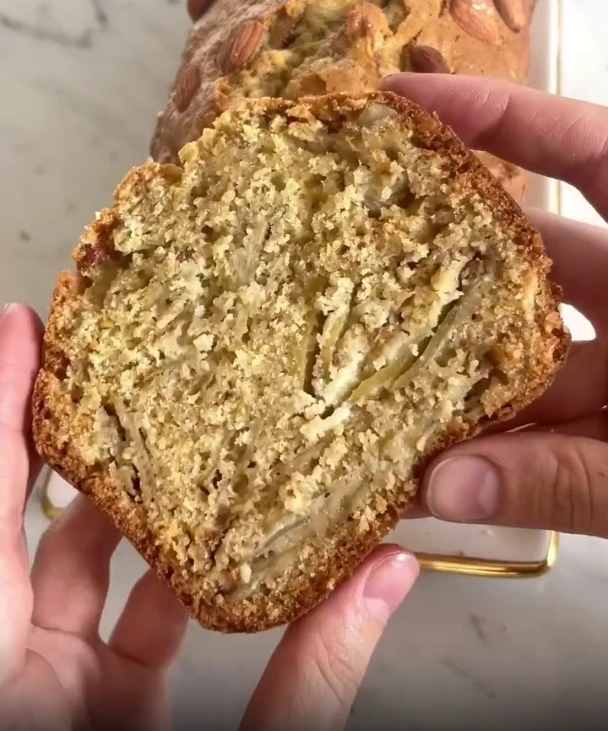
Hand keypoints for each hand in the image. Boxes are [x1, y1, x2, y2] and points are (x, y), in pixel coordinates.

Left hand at [0, 304, 417, 730]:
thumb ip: (304, 685)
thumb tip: (381, 580)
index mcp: (12, 678)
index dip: (1, 408)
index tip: (23, 330)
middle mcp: (27, 673)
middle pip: (45, 526)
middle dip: (90, 441)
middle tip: (134, 368)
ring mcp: (65, 688)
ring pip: (93, 570)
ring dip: (148, 506)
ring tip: (202, 441)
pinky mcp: (107, 704)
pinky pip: (136, 624)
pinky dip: (180, 576)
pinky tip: (230, 542)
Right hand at [384, 72, 607, 537]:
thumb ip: (576, 476)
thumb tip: (437, 487)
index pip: (576, 146)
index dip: (489, 114)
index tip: (396, 98)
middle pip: (527, 255)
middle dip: (438, 262)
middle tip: (342, 258)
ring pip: (527, 358)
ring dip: (457, 385)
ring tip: (363, 391)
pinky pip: (549, 431)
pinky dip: (498, 454)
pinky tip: (432, 478)